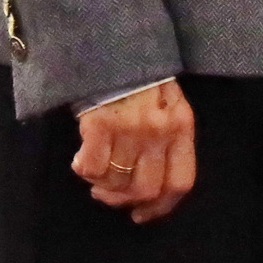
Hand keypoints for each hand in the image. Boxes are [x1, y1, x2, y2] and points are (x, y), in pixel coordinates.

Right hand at [72, 78, 197, 223]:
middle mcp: (159, 132)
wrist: (112, 48)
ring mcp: (129, 130)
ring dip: (103, 187)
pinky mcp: (99, 126)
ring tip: (97, 177)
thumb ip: (169, 139)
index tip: (142, 214)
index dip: (161, 207)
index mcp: (181, 127)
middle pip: (146, 189)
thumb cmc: (141, 78)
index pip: (180, 181)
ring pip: (116, 182)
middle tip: (111, 196)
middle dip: (125, 201)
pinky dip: (84, 171)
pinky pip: (92, 168)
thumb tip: (154, 184)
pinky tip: (81, 159)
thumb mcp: (169, 105)